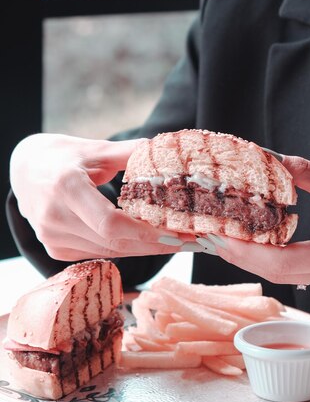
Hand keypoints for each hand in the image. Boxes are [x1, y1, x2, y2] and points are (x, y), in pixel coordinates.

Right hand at [10, 133, 196, 260]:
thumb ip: (132, 153)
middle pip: (115, 242)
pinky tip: (147, 242)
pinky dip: (125, 248)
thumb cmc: (64, 156)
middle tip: (191, 242)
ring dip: (145, 249)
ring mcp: (52, 237)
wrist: (25, 170)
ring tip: (177, 242)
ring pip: (110, 251)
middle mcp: (54, 217)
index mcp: (66, 187)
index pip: (111, 224)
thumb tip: (170, 152)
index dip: (147, 234)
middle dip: (156, 244)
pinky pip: (99, 252)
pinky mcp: (55, 248)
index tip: (180, 233)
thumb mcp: (97, 149)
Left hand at [206, 155, 309, 288]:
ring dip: (252, 257)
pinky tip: (256, 242)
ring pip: (284, 274)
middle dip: (240, 254)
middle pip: (276, 272)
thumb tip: (274, 162)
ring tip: (226, 237)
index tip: (220, 235)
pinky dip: (271, 255)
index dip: (246, 251)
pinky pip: (295, 268)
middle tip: (212, 235)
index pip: (281, 263)